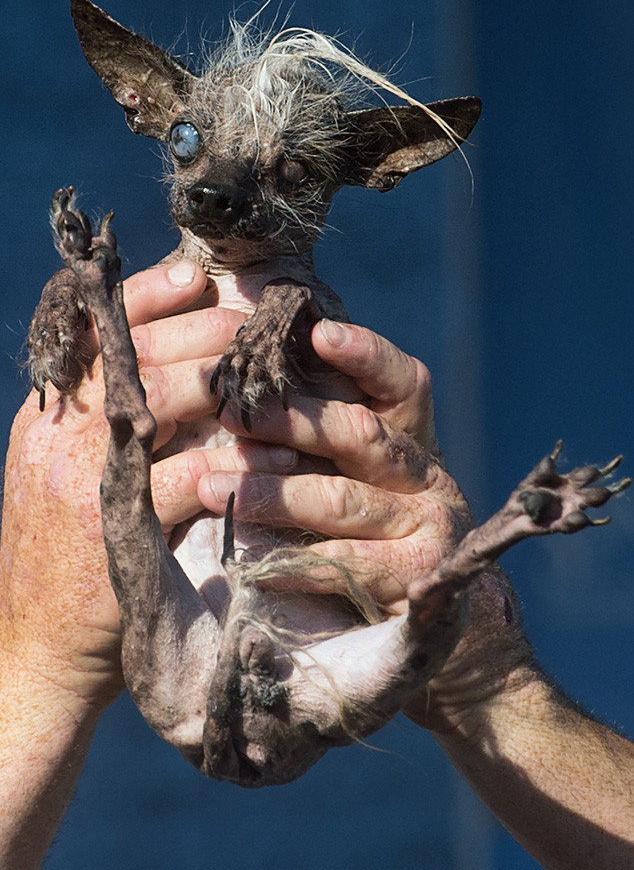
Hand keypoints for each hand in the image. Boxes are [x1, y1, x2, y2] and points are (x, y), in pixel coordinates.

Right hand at [0, 262, 295, 711]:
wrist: (37, 649)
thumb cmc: (69, 557)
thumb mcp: (67, 476)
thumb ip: (104, 424)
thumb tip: (172, 373)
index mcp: (48, 413)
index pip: (91, 328)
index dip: (147, 295)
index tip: (197, 277)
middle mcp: (59, 432)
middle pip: (137, 350)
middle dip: (206, 331)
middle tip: (258, 327)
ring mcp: (82, 475)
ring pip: (164, 396)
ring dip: (229, 385)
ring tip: (276, 385)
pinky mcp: (117, 524)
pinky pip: (194, 474)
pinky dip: (244, 464)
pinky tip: (283, 461)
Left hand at [197, 319, 531, 733]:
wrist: (422, 617)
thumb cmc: (360, 527)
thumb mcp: (344, 471)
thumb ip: (315, 431)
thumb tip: (242, 379)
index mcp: (412, 435)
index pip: (401, 380)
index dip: (365, 354)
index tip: (319, 333)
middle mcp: (426, 474)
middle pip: (360, 433)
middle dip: (291, 420)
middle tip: (230, 413)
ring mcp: (428, 526)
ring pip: (342, 500)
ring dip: (273, 492)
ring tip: (212, 483)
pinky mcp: (415, 579)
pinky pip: (343, 565)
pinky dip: (291, 562)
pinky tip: (247, 558)